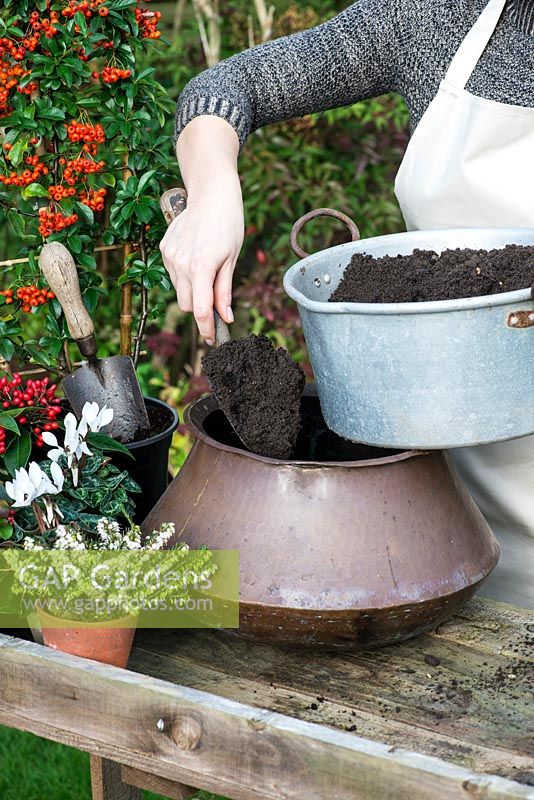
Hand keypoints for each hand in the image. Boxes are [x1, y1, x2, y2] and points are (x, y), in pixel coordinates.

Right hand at [159, 176, 243, 343]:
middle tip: (217, 300)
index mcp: (201, 268)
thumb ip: (224, 291)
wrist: (211, 192)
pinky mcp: (164, 249)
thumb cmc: (228, 223)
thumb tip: (226, 317)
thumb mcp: (232, 258)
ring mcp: (169, 256)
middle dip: (201, 309)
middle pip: (188, 305)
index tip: (212, 340)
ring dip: (193, 290)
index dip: (207, 330)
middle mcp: (181, 264)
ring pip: (180, 291)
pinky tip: (196, 256)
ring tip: (208, 269)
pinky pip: (174, 274)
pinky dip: (185, 274)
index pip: (201, 311)